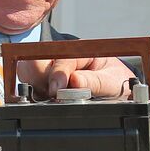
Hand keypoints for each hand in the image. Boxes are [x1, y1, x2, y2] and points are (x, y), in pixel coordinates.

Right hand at [18, 56, 135, 98]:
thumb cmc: (118, 82)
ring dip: (37, 87)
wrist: (121, 92)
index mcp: (81, 50)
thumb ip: (94, 82)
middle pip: (37, 60)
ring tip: (53, 99)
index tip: (57, 91)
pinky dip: (35, 93)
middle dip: (42, 80)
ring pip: (28, 72)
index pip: (60, 58)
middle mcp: (63, 56)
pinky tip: (49, 100)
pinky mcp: (45, 80)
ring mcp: (52, 68)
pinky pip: (29, 83)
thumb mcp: (113, 82)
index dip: (56, 75)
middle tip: (55, 96)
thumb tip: (74, 82)